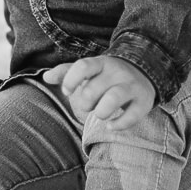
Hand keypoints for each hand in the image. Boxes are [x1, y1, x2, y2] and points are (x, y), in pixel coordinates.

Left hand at [41, 56, 156, 129]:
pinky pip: (132, 116)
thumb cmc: (107, 75)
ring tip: (99, 115)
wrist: (144, 72)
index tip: (67, 91)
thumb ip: (67, 72)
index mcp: (101, 63)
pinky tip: (110, 126)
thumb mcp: (89, 70)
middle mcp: (117, 73)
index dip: (70, 80)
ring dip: (101, 112)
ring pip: (114, 99)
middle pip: (94, 88)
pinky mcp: (144, 102)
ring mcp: (131, 87)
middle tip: (87, 106)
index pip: (83, 66)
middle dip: (85, 102)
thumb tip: (46, 77)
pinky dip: (119, 125)